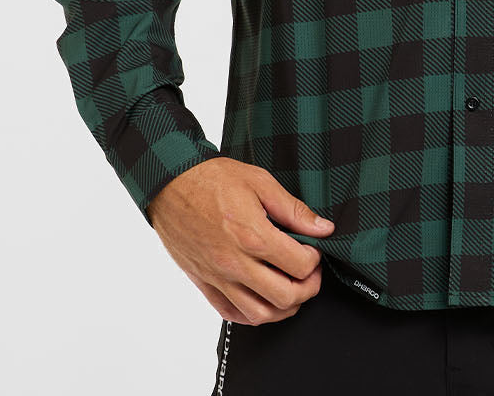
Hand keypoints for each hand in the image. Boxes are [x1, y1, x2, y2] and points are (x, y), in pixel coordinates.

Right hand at [146, 157, 336, 324]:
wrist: (171, 184)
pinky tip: (262, 297)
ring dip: (284, 307)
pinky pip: (231, 314)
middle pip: (285, 297)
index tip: (314, 249)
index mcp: (253, 236)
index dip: (315, 259)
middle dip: (308, 288)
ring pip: (260, 314)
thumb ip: (293, 209)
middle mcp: (235, 264)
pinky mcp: (204, 283)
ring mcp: (218, 277)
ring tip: (291, 287)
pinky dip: (252, 314)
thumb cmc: (212, 179)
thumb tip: (323, 228)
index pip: (299, 265)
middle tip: (310, 272)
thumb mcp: (260, 182)